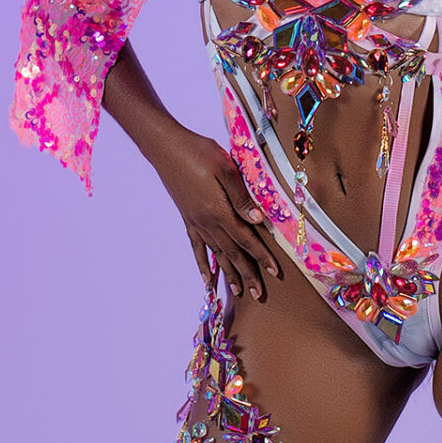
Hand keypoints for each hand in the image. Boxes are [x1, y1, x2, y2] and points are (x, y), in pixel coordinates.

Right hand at [153, 129, 281, 301]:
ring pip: (217, 254)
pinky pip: (197, 247)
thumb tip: (258, 220)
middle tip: (259, 294)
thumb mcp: (224, 168)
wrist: (166, 147)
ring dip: (229, 274)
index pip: (246, 239)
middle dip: (247, 274)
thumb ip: (241, 196)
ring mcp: (195, 222)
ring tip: (239, 292)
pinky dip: (204, 265)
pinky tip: (207, 279)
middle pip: (232, 253)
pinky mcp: (188, 219)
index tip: (275, 272)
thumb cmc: (198, 151)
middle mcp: (206, 222)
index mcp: (218, 210)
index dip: (261, 256)